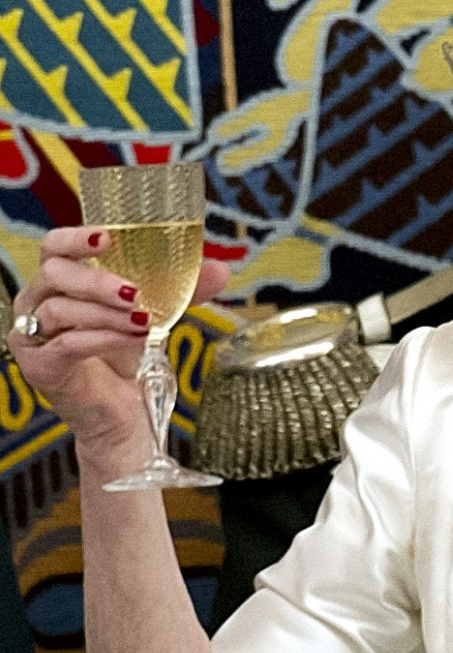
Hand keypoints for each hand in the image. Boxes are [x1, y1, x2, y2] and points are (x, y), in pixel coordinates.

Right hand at [7, 226, 226, 454]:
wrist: (124, 414)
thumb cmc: (126, 358)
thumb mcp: (151, 315)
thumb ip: (180, 292)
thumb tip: (221, 270)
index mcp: (59, 282)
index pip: (54, 246)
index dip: (76, 238)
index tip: (109, 238)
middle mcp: (37, 303)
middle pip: (54, 273)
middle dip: (96, 281)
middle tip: (133, 292)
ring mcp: (32, 335)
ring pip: (60, 309)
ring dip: (106, 313)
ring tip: (143, 321)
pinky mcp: (39, 365)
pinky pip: (67, 344)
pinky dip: (103, 338)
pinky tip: (133, 339)